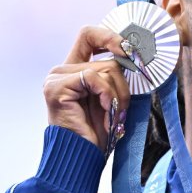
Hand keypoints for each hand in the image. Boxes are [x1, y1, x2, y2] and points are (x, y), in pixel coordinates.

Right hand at [43, 26, 131, 152]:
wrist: (83, 156)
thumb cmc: (99, 132)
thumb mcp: (112, 98)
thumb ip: (115, 77)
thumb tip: (134, 57)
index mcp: (75, 69)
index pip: (89, 35)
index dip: (110, 37)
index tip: (129, 50)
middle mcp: (63, 70)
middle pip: (109, 60)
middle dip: (124, 87)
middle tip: (120, 110)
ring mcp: (57, 77)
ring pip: (107, 69)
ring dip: (118, 96)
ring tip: (111, 115)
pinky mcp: (57, 86)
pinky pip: (95, 78)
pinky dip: (107, 96)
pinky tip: (105, 113)